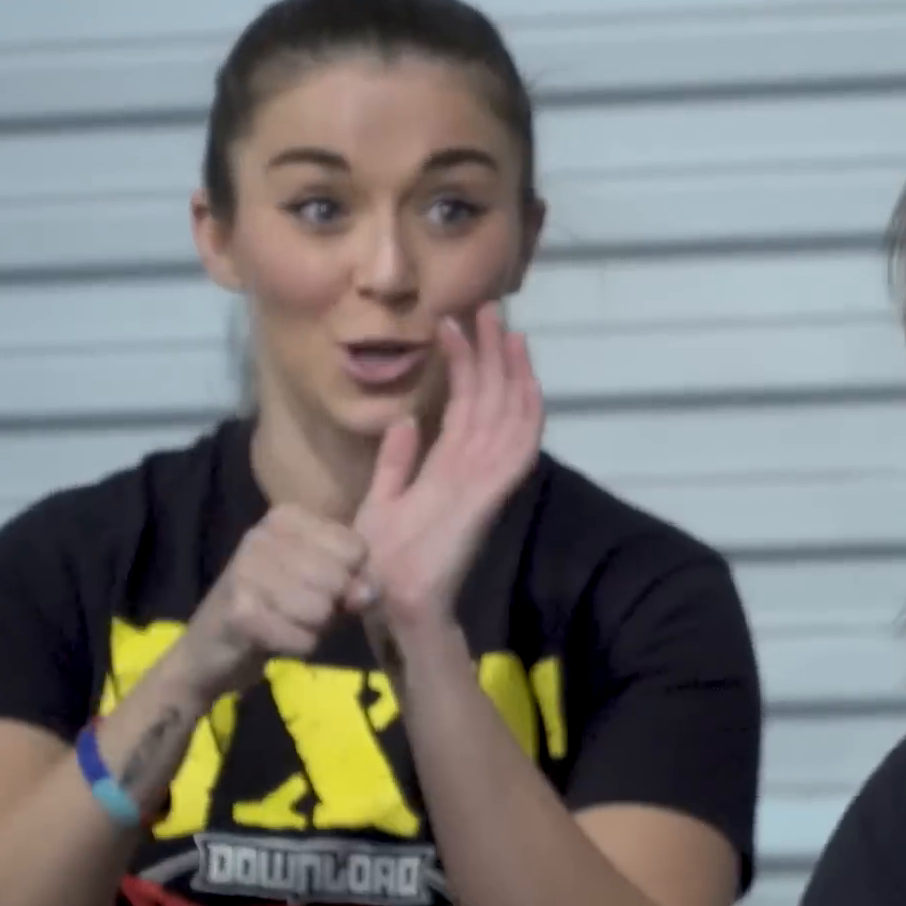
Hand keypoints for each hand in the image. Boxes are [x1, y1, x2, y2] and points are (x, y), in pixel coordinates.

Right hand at [163, 504, 371, 701]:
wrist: (209, 650)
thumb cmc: (276, 609)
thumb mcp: (322, 587)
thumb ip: (354, 583)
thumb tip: (370, 591)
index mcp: (286, 517)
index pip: (356, 547)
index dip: (350, 578)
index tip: (319, 585)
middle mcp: (262, 534)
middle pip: (340, 579)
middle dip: (330, 608)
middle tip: (297, 609)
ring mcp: (246, 569)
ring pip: (322, 610)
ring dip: (312, 629)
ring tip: (283, 622)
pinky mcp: (239, 610)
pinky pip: (303, 638)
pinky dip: (298, 647)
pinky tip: (272, 639)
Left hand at [355, 302, 543, 630]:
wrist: (385, 598)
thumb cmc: (378, 561)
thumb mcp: (381, 500)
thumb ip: (397, 462)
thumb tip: (405, 420)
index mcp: (450, 468)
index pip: (468, 408)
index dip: (468, 365)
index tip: (459, 324)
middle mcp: (474, 468)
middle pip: (493, 400)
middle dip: (492, 352)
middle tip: (488, 306)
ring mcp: (486, 479)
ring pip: (509, 413)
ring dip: (509, 369)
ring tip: (502, 325)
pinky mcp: (490, 493)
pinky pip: (519, 446)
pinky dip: (526, 410)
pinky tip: (523, 376)